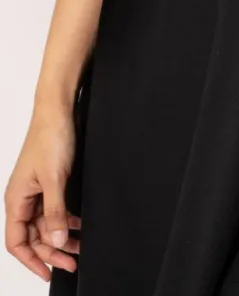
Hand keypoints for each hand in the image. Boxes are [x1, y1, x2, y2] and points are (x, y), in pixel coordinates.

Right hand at [4, 106, 81, 281]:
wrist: (59, 109)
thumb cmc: (50, 136)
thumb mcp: (55, 179)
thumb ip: (55, 211)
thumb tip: (55, 240)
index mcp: (16, 199)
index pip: (17, 241)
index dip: (31, 260)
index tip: (48, 273)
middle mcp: (23, 197)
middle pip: (33, 236)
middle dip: (51, 251)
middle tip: (72, 261)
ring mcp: (36, 190)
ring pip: (45, 223)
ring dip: (61, 237)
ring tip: (79, 247)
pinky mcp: (49, 181)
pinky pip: (54, 209)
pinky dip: (65, 219)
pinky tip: (78, 225)